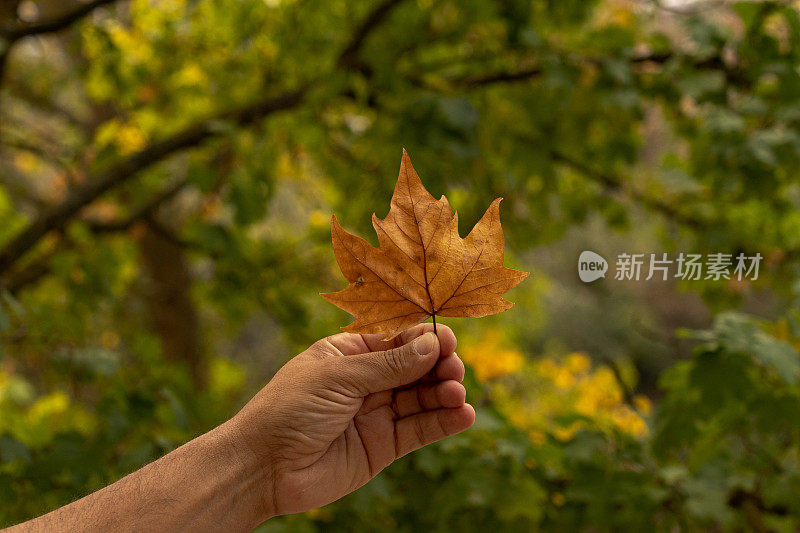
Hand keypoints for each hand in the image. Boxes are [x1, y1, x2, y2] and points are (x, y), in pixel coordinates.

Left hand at [226, 323, 473, 518]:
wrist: (263, 467)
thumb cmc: (289, 409)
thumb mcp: (337, 378)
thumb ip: (387, 365)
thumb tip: (431, 344)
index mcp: (350, 353)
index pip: (397, 339)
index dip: (423, 339)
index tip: (446, 340)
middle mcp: (367, 381)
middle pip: (415, 367)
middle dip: (438, 365)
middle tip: (453, 368)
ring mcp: (377, 413)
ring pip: (422, 398)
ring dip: (444, 393)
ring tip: (456, 393)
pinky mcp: (384, 445)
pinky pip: (420, 430)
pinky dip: (443, 422)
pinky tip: (463, 415)